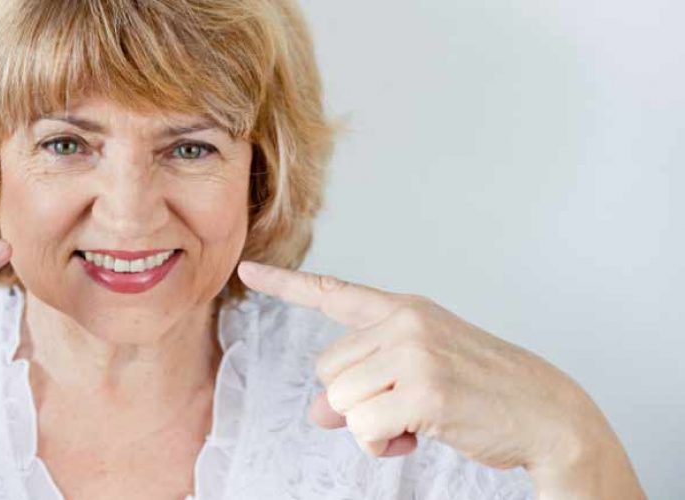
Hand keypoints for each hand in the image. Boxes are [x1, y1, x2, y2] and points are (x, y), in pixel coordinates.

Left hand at [236, 261, 621, 473]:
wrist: (545, 410)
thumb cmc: (480, 389)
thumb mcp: (416, 374)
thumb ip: (363, 382)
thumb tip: (318, 412)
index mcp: (402, 309)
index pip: (333, 293)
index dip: (285, 283)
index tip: (248, 269)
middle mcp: (404, 323)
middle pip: (328, 371)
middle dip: (356, 401)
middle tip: (404, 407)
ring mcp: (414, 354)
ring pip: (341, 403)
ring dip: (371, 428)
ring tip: (416, 421)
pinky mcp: (424, 392)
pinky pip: (364, 429)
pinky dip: (383, 446)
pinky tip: (418, 437)